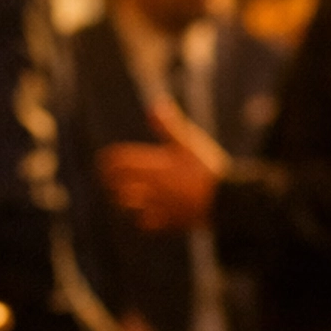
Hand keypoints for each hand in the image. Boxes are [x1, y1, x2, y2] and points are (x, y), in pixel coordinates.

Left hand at [100, 103, 221, 231]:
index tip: (105, 162)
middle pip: (117, 185)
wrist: (225, 200)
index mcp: (154, 165)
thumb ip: (169, 126)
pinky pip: (146, 224)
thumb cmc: (207, 168)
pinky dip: (142, 220)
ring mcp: (158, 206)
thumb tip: (154, 106)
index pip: (118, 162)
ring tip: (127, 196)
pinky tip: (147, 215)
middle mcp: (151, 187)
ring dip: (125, 200)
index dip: (107, 162)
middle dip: (112, 182)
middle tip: (112, 180)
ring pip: (128, 205)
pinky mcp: (169, 222)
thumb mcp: (189, 143)